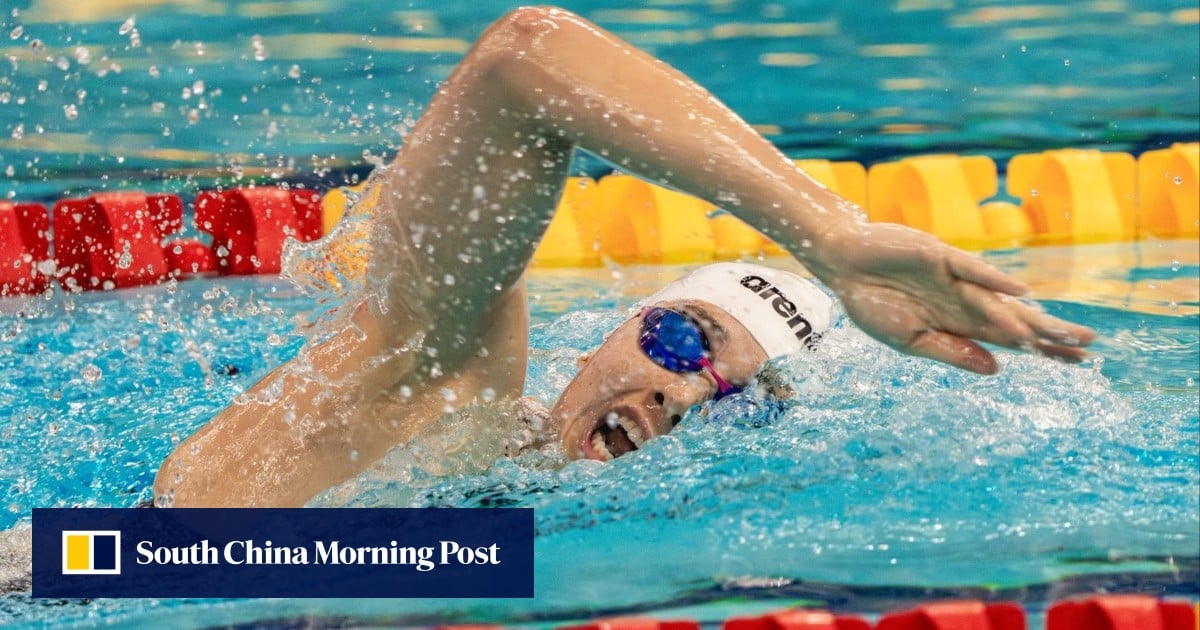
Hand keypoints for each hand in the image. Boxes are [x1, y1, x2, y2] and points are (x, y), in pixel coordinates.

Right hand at [808, 222, 1094, 373]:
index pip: (1009, 339)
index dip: (1041, 349)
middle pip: (1015, 320)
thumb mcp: (909, 341)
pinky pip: (971, 269)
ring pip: (1000, 299)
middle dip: (1050, 334)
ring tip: (1063, 331)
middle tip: (1089, 345)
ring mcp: (954, 278)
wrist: (843, 264)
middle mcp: (964, 301)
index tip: (1075, 362)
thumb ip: (951, 352)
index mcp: (957, 324)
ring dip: (1031, 316)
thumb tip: (997, 368)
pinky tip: (1020, 292)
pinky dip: (994, 279)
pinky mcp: (939, 256)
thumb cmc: (871, 303)